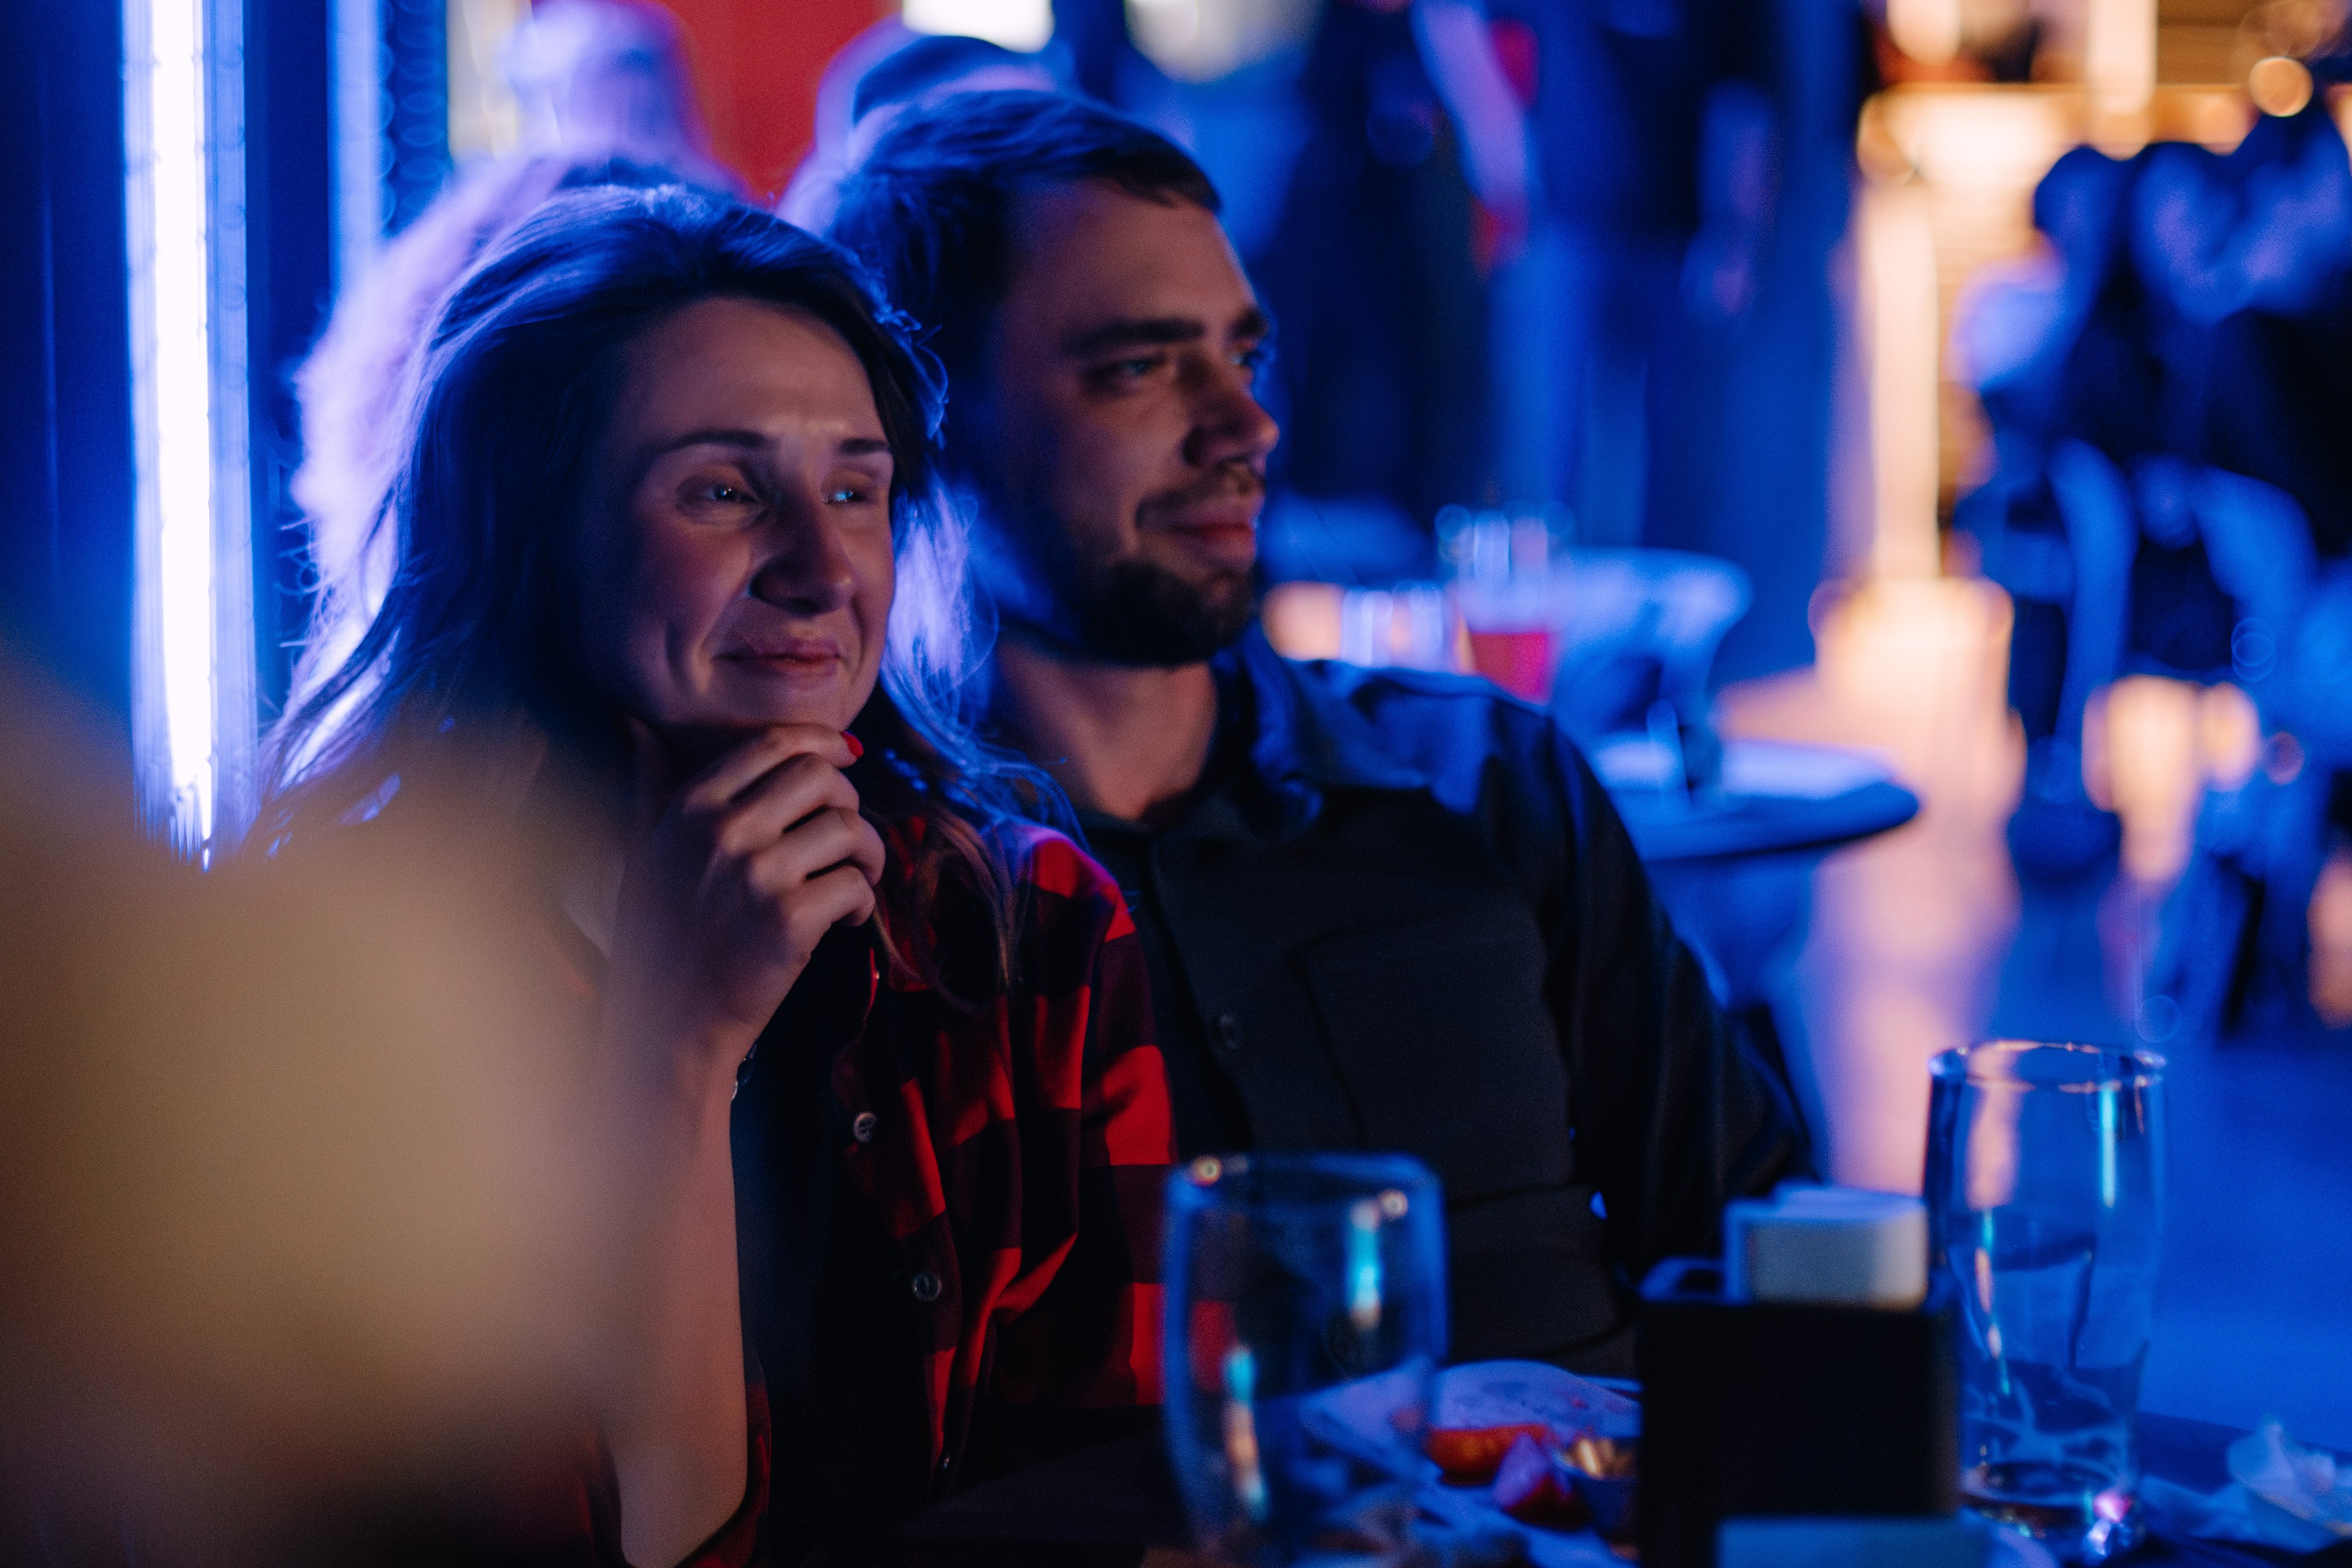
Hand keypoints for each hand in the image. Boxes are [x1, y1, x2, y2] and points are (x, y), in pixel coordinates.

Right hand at [604, 723, 884, 1098]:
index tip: (847, 757)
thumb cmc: (655, 941)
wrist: (664, 1028)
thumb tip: (637, 722)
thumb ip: (649, 785)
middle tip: (848, 839)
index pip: (774, 744)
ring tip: (854, 881)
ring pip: (849, 828)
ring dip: (868, 854)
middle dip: (849, 802)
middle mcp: (723, 831)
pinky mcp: (790, 921)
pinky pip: (856, 883)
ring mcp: (758, 875)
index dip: (824, 743)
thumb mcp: (641, 852)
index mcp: (689, 808)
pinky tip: (843, 923)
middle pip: (822, 777)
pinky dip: (862, 903)